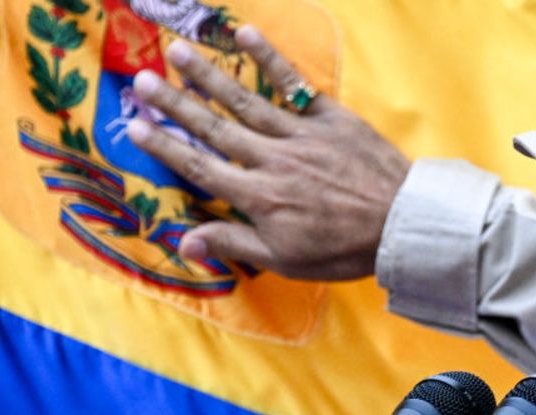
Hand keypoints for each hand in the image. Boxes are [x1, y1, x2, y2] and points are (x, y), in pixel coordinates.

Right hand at [127, 26, 410, 280]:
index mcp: (258, 196)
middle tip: (140, 79)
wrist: (402, 223)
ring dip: (208, 75)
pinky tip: (246, 34)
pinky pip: (294, 85)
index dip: (164, 146)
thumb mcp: (286, 259)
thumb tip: (185, 242)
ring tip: (176, 51)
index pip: (200, 167)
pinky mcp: (330, 118)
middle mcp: (272, 159)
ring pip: (246, 101)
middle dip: (174, 103)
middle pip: (214, 127)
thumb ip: (234, 243)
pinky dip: (270, 59)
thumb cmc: (343, 249)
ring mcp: (301, 134)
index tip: (133, 125)